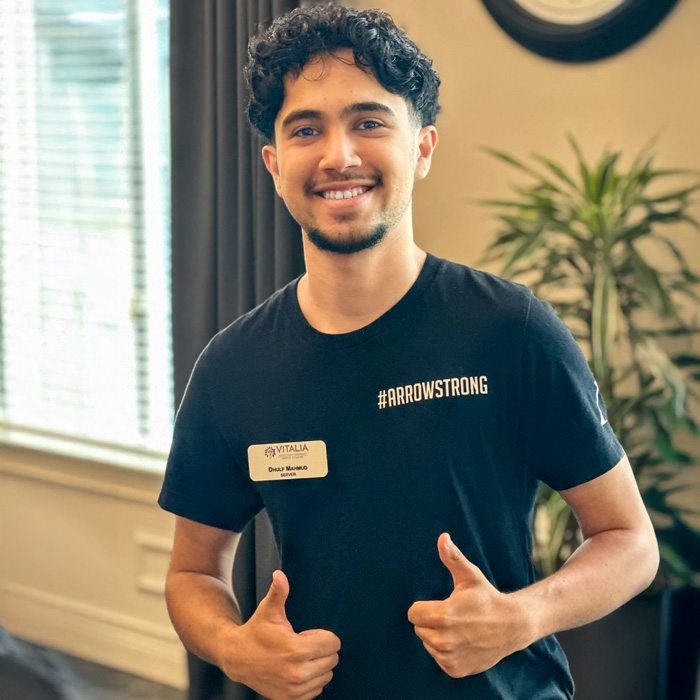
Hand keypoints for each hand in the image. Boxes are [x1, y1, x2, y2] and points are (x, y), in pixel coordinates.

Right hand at [223, 570, 340, 699]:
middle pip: (332, 660)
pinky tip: (296, 670)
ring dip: (317, 665)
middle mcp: (299, 674)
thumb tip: (279, 574)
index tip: (305, 634)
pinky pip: (317, 691)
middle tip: (301, 644)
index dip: (322, 635)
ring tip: (297, 658)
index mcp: (298, 651)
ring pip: (326, 676)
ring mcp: (295, 691)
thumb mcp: (269, 609)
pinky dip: (311, 681)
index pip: (334, 643)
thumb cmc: (257, 630)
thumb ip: (278, 591)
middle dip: (321, 649)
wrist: (237, 658)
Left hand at [407, 533, 528, 677]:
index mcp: (443, 616)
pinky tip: (461, 641)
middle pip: (419, 629)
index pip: (413, 614)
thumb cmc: (487, 598)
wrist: (512, 626)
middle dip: (430, 621)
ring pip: (428, 644)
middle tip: (452, 616)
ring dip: (438, 636)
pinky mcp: (456, 670)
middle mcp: (445, 640)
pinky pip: (438, 658)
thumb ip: (452, 557)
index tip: (441, 604)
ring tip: (459, 628)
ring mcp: (450, 657)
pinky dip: (446, 651)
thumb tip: (443, 537)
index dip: (423, 607)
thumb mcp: (470, 576)